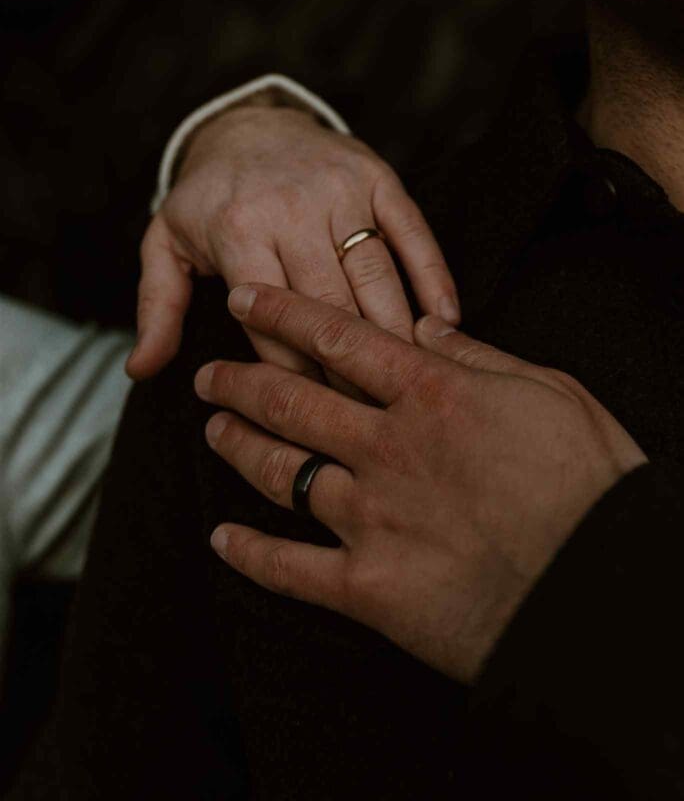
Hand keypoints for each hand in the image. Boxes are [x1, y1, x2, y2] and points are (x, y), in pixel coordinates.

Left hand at [127, 105, 459, 389]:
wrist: (247, 122)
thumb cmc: (208, 198)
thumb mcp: (165, 245)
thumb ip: (156, 308)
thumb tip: (140, 371)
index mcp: (238, 231)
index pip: (274, 325)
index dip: (296, 381)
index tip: (316, 423)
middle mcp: (292, 209)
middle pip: (332, 308)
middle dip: (351, 371)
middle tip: (371, 420)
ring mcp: (341, 190)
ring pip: (377, 276)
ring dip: (396, 336)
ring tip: (412, 387)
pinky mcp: (378, 178)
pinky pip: (413, 232)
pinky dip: (434, 277)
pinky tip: (444, 323)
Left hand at [195, 283, 646, 682]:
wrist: (599, 582)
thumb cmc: (588, 481)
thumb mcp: (548, 392)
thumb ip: (478, 357)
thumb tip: (428, 324)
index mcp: (429, 395)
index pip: (337, 339)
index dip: (281, 313)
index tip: (243, 296)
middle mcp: (386, 447)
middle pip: (291, 402)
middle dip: (240, 382)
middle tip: (210, 374)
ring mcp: (370, 517)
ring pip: (281, 473)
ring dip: (238, 448)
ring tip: (214, 431)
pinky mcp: (367, 587)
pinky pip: (290, 568)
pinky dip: (250, 553)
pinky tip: (222, 540)